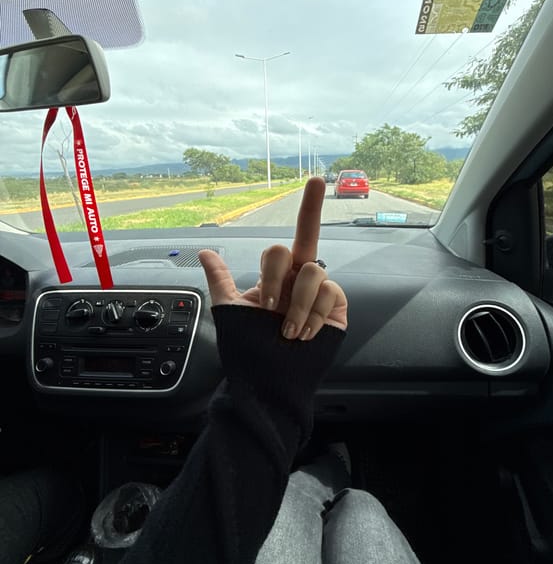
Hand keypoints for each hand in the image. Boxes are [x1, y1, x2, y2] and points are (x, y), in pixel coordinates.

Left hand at [199, 177, 347, 339]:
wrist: (271, 382)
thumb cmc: (250, 349)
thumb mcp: (229, 311)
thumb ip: (221, 279)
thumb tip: (204, 251)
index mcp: (278, 277)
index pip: (283, 244)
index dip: (301, 216)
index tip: (314, 181)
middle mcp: (300, 280)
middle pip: (306, 239)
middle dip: (299, 232)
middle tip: (285, 261)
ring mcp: (320, 293)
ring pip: (313, 272)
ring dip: (296, 304)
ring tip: (287, 330)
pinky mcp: (337, 309)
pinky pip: (330, 293)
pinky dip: (314, 315)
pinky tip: (304, 334)